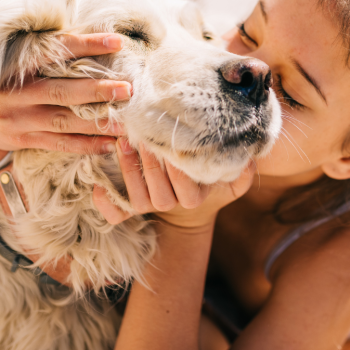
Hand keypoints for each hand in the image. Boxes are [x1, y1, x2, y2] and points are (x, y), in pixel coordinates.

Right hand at [0, 33, 130, 154]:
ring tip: (128, 123)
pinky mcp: (22, 140)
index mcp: (14, 65)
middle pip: (63, 92)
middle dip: (98, 90)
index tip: (116, 41)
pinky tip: (109, 144)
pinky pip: (59, 144)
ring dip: (98, 123)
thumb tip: (84, 32)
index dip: (86, 45)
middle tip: (128, 88)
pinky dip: (85, 145)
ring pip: (64, 122)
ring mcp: (18, 120)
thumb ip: (38, 49)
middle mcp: (15, 94)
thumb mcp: (7, 58)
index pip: (55, 51)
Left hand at [93, 138, 255, 227]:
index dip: (177, 168)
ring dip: (128, 170)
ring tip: (123, 142)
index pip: (186, 187)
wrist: (186, 207)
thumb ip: (243, 171)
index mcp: (193, 196)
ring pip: (137, 198)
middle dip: (149, 163)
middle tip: (141, 135)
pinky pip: (115, 214)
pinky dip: (105, 203)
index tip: (170, 144)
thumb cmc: (206, 179)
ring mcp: (149, 207)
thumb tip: (251, 155)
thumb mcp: (230, 179)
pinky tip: (98, 186)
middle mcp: (171, 204)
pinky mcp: (129, 209)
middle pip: (158, 191)